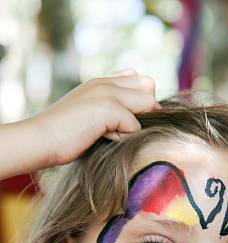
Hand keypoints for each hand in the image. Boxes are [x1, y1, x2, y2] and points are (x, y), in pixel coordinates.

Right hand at [31, 68, 158, 165]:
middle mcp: (105, 82)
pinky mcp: (108, 107)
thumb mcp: (91, 118)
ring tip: (111, 134)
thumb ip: (112, 111)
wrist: (41, 140)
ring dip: (135, 124)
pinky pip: (135, 125)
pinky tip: (102, 139)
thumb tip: (141, 118)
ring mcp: (107, 92)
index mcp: (101, 82)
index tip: (124, 121)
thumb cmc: (65, 137)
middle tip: (122, 127)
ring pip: (148, 103)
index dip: (140, 101)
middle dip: (145, 110)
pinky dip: (123, 138)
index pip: (138, 79)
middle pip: (148, 86)